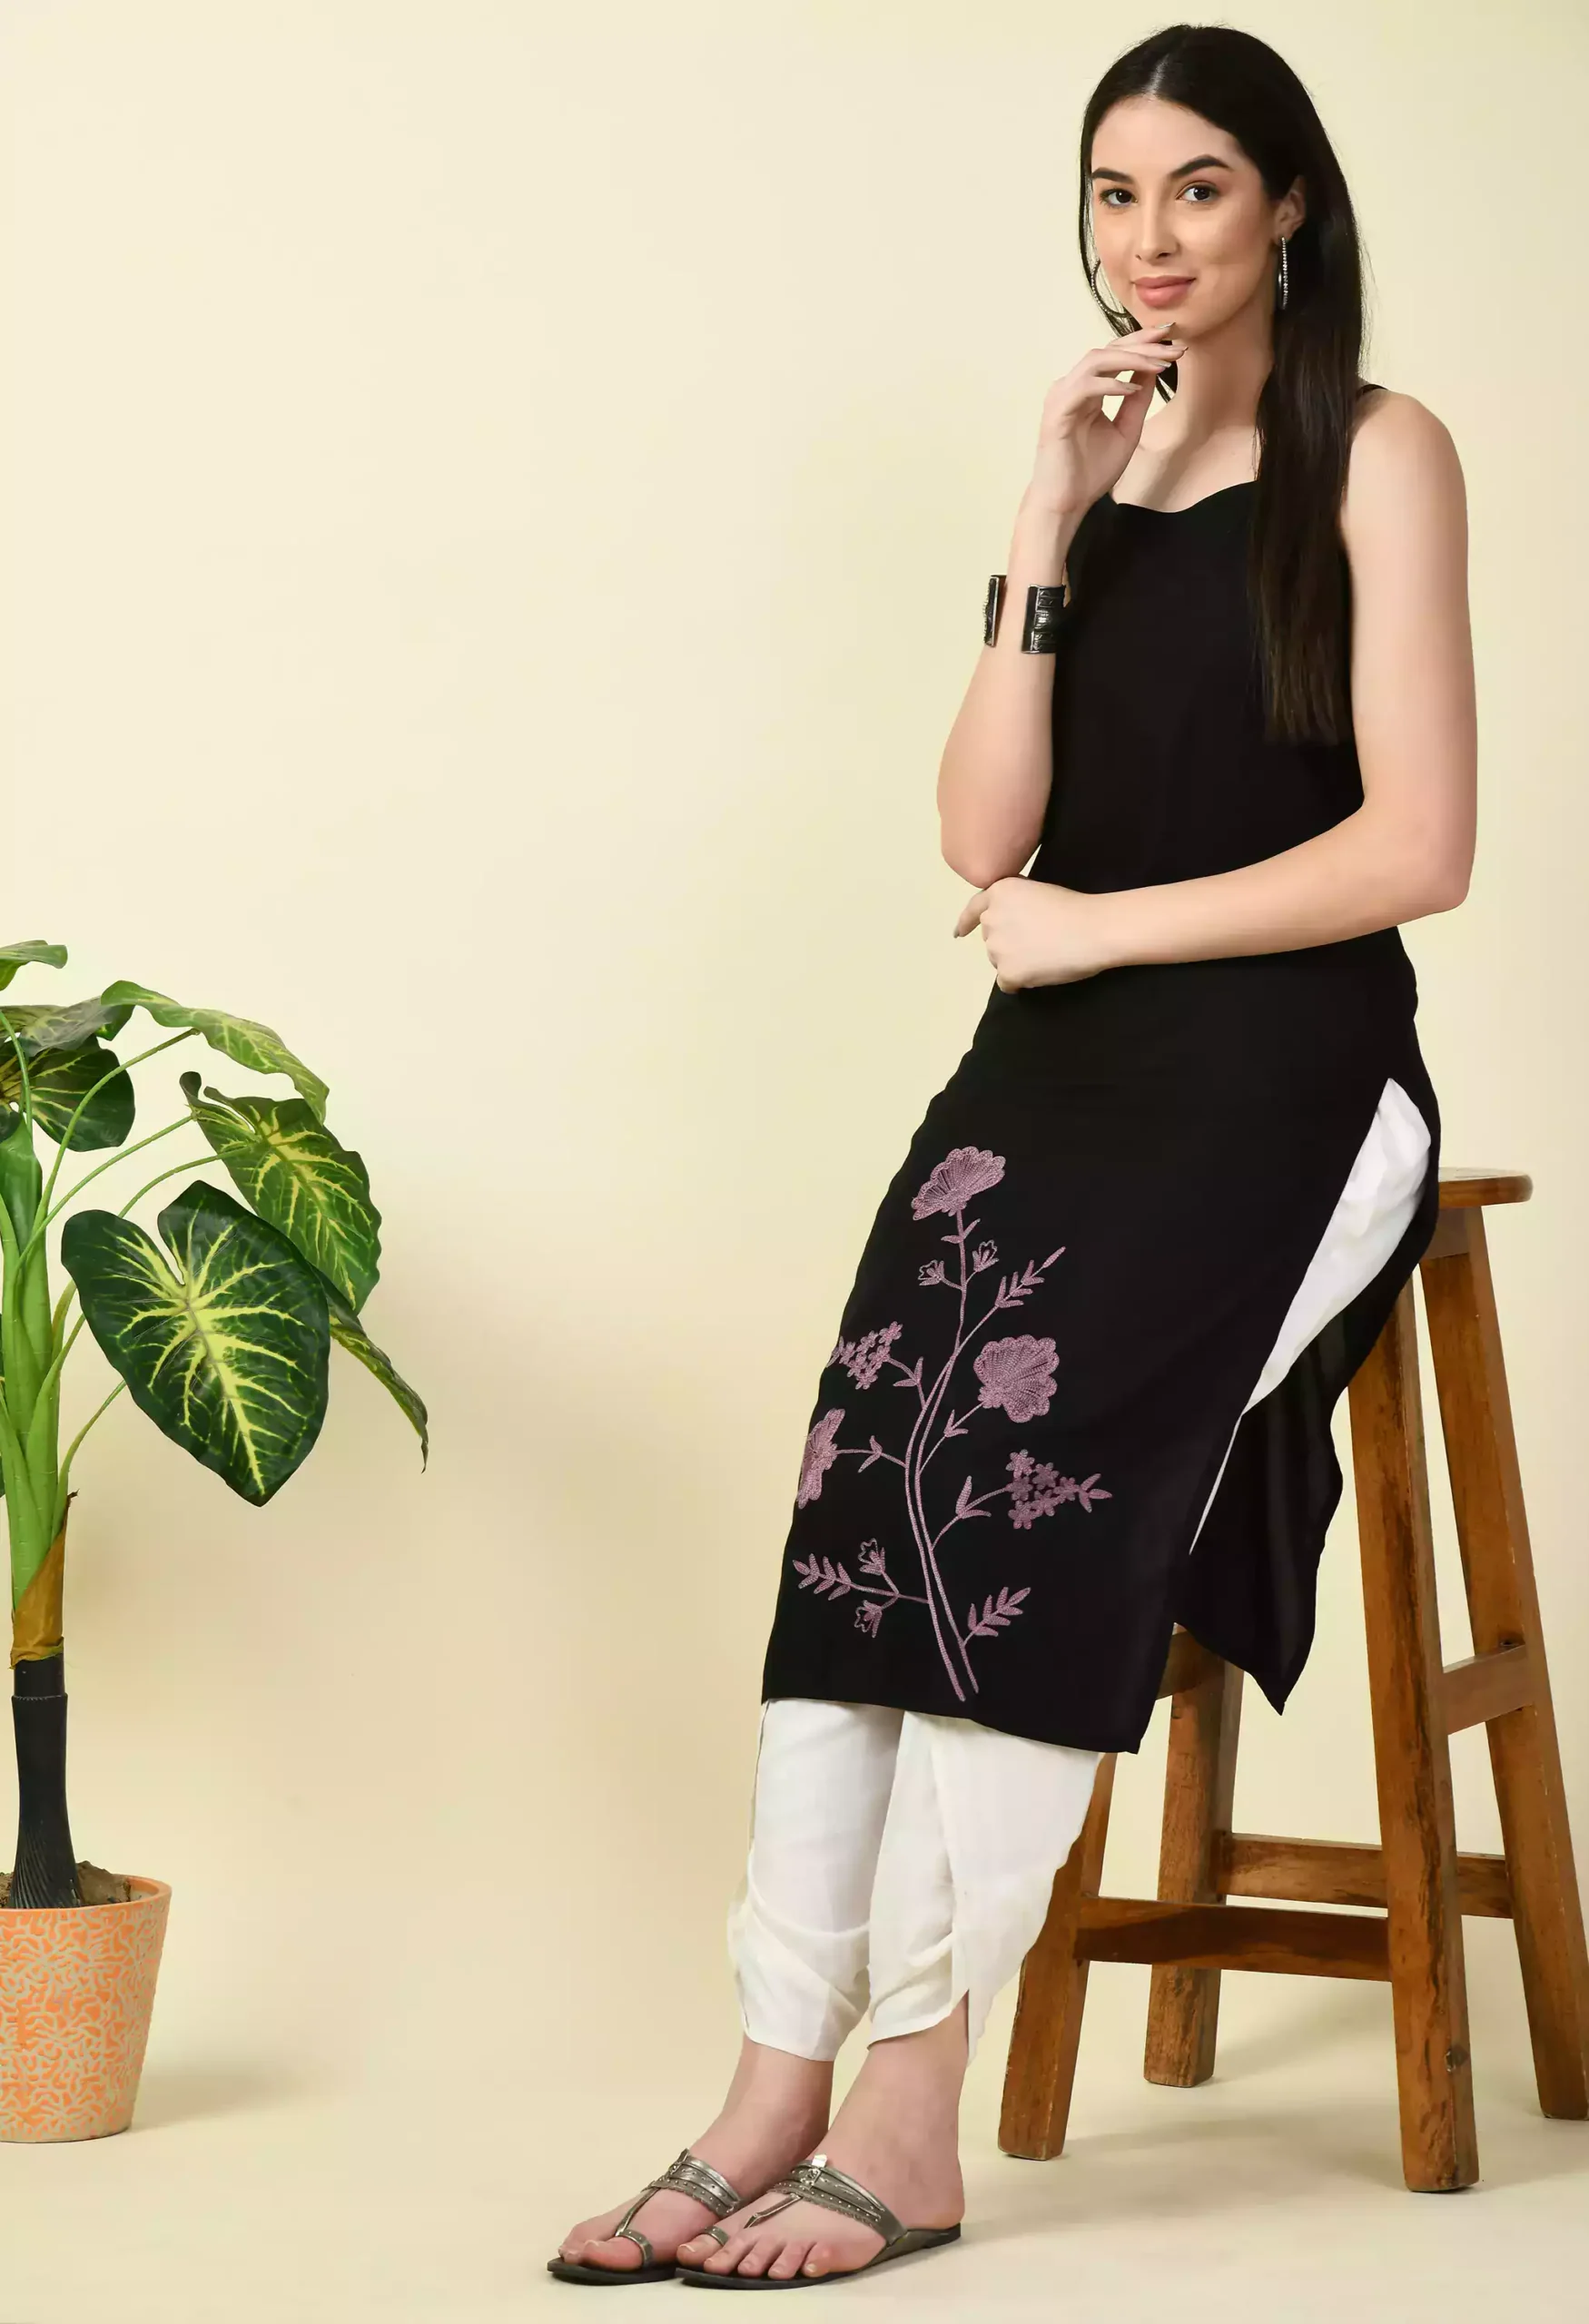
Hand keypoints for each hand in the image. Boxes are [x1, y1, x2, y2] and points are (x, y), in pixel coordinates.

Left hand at [953, 876, 1112, 988]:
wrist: (1093, 929)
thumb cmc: (1074, 907)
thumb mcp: (1036, 891)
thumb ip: (1015, 903)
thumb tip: (1006, 920)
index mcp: (998, 893)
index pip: (974, 909)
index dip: (965, 922)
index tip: (959, 934)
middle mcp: (991, 919)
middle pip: (990, 938)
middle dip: (1007, 942)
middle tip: (1037, 942)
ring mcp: (996, 947)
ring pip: (998, 961)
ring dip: (1014, 962)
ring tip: (1044, 956)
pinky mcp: (1008, 972)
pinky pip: (1007, 984)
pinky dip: (1020, 983)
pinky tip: (1040, 974)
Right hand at [1028, 324, 1188, 515]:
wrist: (1066, 504)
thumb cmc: (1090, 473)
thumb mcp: (1127, 430)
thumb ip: (1138, 401)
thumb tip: (1153, 369)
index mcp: (1087, 390)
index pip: (1115, 354)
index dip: (1143, 343)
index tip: (1173, 339)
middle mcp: (1072, 387)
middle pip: (1107, 349)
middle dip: (1142, 344)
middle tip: (1173, 344)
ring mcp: (1062, 397)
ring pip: (1096, 360)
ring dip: (1130, 358)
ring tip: (1159, 364)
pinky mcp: (1056, 413)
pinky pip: (1085, 386)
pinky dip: (1110, 383)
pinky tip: (1132, 388)